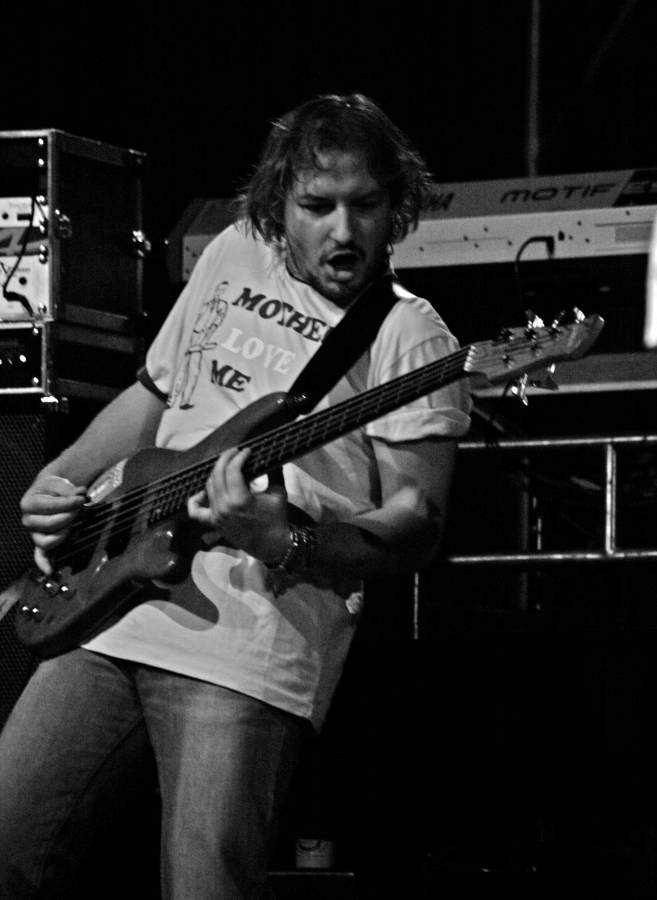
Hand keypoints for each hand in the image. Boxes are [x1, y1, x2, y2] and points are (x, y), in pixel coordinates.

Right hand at [20, 474, 86, 573]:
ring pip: (46, 542)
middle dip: (69, 517)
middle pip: (49, 525)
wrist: (48, 493)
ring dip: (63, 535)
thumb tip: (80, 494)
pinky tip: (50, 571)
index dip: (69, 503)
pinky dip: (44, 564)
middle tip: (80, 510)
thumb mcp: (59, 483)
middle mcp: (28, 520)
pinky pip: (40, 556)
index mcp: (29, 503)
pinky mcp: (40, 542)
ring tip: (73, 526)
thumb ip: (68, 489)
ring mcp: (34, 533)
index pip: (50, 506)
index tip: (82, 499)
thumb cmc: (54, 489)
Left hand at [187, 447, 289, 562]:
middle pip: (217, 474)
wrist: (271, 545)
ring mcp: (216, 515)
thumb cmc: (276, 519)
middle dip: (226, 459)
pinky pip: (196, 511)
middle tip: (235, 453)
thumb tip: (273, 457)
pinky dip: (196, 500)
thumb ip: (274, 473)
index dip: (239, 456)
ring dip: (217, 473)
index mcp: (240, 499)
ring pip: (209, 486)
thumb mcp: (278, 494)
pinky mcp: (213, 522)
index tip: (247, 451)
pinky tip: (203, 492)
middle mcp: (224, 506)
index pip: (232, 470)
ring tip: (227, 467)